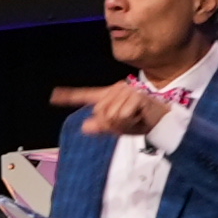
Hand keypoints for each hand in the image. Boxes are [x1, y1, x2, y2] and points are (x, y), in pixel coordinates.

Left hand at [50, 78, 166, 138]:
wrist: (163, 121)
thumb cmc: (142, 121)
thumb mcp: (120, 126)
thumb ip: (104, 126)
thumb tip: (86, 126)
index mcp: (109, 96)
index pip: (86, 95)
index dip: (69, 96)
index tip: (53, 96)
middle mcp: (116, 90)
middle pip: (99, 113)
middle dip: (112, 124)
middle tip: (128, 122)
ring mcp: (126, 91)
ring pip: (111, 115)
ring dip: (123, 124)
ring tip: (135, 118)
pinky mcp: (136, 96)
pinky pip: (122, 116)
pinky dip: (130, 122)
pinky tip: (140, 117)